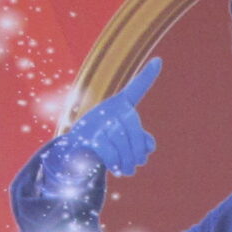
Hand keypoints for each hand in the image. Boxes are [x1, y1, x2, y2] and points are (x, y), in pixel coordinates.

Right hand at [60, 58, 161, 177]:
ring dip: (128, 160)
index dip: (147, 76)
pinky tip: (117, 169)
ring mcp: (96, 122)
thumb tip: (149, 147)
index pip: (135, 89)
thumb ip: (141, 141)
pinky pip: (109, 151)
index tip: (158, 61)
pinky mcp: (87, 137)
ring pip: (121, 140)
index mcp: (119, 105)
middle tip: (138, 163)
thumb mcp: (125, 141)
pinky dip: (116, 162)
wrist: (73, 153)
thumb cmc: (105, 142)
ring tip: (129, 170)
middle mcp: (107, 108)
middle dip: (138, 148)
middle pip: (133, 125)